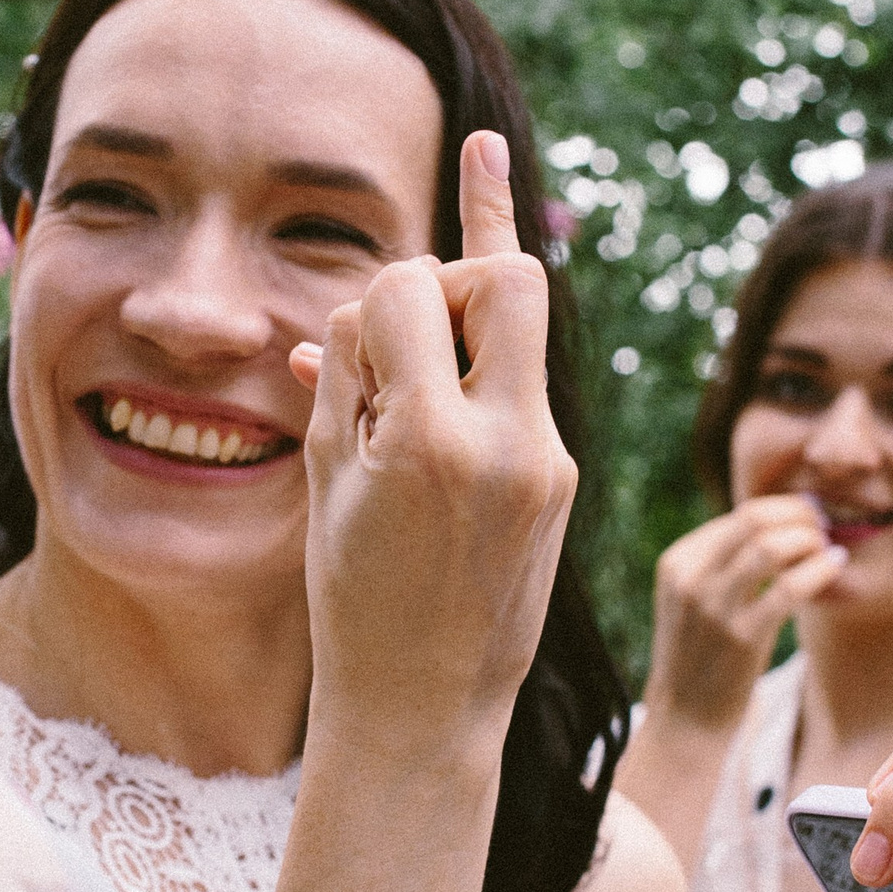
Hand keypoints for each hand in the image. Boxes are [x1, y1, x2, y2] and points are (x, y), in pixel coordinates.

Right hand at [289, 133, 573, 757]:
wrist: (422, 710)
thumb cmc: (352, 602)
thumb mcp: (328, 482)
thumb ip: (348, 378)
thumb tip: (367, 305)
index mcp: (432, 444)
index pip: (410, 292)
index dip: (372, 307)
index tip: (346, 362)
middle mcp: (507, 442)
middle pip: (508, 278)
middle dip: (453, 275)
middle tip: (409, 330)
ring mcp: (549, 459)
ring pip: (530, 314)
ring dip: (475, 304)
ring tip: (426, 311)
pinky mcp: (563, 475)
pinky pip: (530, 380)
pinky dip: (492, 347)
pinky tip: (493, 181)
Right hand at [642, 498, 844, 735]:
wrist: (686, 717)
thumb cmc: (701, 654)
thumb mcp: (694, 599)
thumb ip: (723, 562)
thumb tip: (781, 524)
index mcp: (677, 562)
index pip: (740, 515)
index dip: (785, 510)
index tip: (810, 517)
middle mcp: (690, 578)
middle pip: (754, 520)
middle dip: (799, 516)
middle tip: (825, 526)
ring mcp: (713, 607)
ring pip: (771, 547)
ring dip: (809, 540)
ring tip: (828, 548)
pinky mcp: (741, 636)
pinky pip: (790, 586)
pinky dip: (819, 569)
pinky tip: (835, 566)